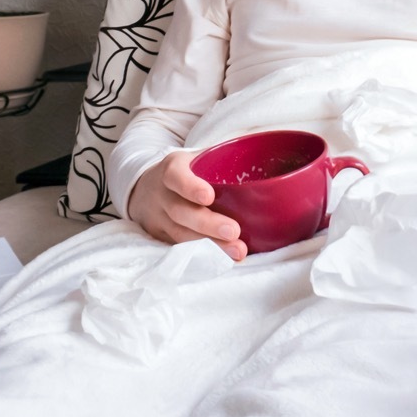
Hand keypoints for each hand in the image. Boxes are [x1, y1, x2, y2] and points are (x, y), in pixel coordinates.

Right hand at [127, 150, 247, 260]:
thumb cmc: (186, 172)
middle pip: (180, 212)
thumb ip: (225, 160)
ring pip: (181, 234)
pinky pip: (182, 247)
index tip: (209, 197)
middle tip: (234, 231)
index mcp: (172, 169)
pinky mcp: (162, 237)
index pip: (176, 177)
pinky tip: (225, 258)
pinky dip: (204, 254)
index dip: (191, 187)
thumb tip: (270, 166)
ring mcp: (159, 218)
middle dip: (208, 224)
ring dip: (210, 245)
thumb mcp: (197, 158)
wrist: (146, 188)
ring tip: (237, 250)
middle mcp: (162, 194)